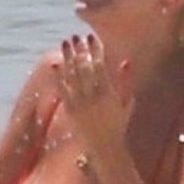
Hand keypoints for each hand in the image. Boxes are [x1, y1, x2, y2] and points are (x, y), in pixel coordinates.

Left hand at [55, 33, 130, 154]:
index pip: (100, 66)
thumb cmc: (118, 126)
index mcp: (108, 92)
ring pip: (72, 76)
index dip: (95, 50)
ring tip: (65, 44)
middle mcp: (93, 96)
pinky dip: (58, 77)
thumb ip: (126, 82)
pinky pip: (63, 90)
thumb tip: (126, 61)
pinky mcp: (71, 111)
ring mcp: (80, 103)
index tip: (92, 38)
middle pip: (84, 67)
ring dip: (68, 58)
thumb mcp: (127, 103)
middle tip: (75, 36)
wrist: (105, 148)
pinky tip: (55, 64)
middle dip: (79, 50)